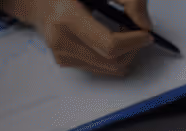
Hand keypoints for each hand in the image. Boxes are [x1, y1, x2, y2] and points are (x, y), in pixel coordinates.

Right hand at [0, 0, 151, 76]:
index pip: (109, 45)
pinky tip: (110, 41)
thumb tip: (145, 25)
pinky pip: (98, 68)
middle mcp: (61, 40)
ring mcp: (61, 54)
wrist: (39, 1)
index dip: (133, 42)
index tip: (146, 34)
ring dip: (124, 54)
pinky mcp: (64, 62)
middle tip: (139, 33)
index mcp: (66, 17)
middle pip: (111, 61)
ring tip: (124, 34)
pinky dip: (112, 58)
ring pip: (107, 68)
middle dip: (133, 49)